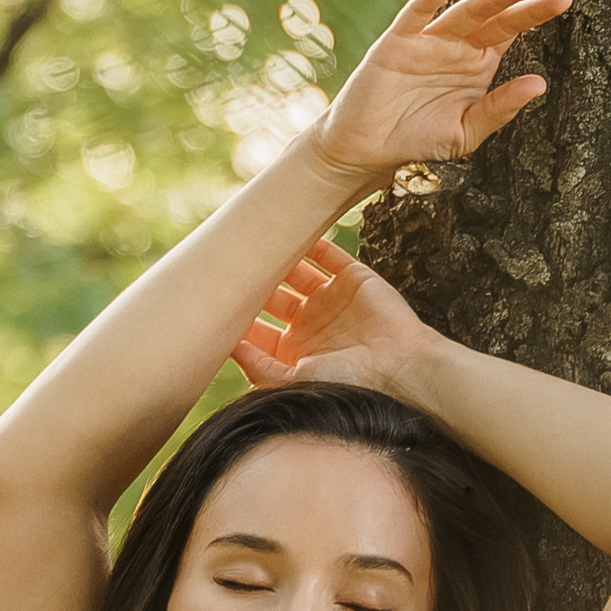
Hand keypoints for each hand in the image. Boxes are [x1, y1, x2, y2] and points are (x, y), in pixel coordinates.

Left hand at [234, 243, 432, 394]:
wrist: (400, 369)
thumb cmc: (348, 383)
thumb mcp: (292, 382)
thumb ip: (258, 367)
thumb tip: (225, 347)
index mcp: (296, 352)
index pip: (257, 332)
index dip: (236, 319)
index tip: (210, 301)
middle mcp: (312, 325)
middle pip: (271, 298)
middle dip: (250, 283)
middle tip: (225, 264)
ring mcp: (333, 300)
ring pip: (296, 272)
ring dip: (276, 259)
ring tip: (254, 241)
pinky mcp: (354, 279)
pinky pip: (329, 254)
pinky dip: (311, 241)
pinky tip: (290, 227)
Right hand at [309, 0, 570, 194]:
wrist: (368, 150)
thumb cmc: (418, 140)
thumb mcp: (467, 131)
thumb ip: (500, 108)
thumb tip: (540, 83)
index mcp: (478, 63)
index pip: (513, 30)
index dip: (537, 11)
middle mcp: (457, 45)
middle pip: (497, 15)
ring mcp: (428, 39)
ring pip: (467, 11)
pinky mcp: (398, 41)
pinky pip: (419, 12)